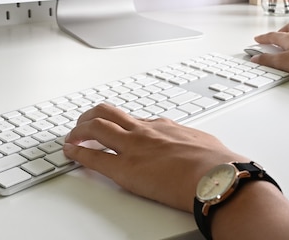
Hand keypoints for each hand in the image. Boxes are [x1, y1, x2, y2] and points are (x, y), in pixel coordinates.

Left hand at [63, 103, 245, 211]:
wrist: (218, 176)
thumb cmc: (219, 164)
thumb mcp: (206, 145)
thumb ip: (194, 146)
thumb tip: (201, 151)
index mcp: (164, 127)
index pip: (134, 120)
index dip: (120, 123)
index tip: (115, 126)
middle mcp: (145, 132)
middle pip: (109, 113)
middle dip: (91, 116)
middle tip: (83, 124)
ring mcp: (133, 148)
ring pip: (96, 127)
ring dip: (79, 130)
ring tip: (71, 136)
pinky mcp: (125, 169)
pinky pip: (94, 158)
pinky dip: (77, 154)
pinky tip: (69, 153)